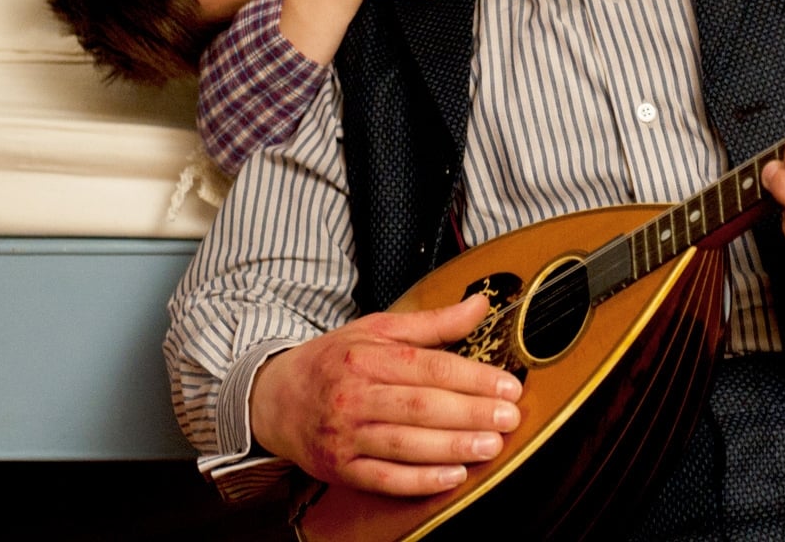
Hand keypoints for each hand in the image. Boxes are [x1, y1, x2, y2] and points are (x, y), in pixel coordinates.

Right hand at [249, 294, 523, 495]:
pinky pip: (385, 479)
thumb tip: (481, 304)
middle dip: (471, 413)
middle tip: (510, 417)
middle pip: (420, 406)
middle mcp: (353, 396)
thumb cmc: (333, 362)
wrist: (274, 398)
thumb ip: (433, 322)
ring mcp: (345, 436)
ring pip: (406, 444)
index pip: (428, 367)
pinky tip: (453, 475)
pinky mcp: (340, 469)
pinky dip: (421, 480)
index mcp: (365, 358)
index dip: (472, 378)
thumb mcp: (378, 330)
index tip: (508, 385)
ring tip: (491, 445)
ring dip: (453, 446)